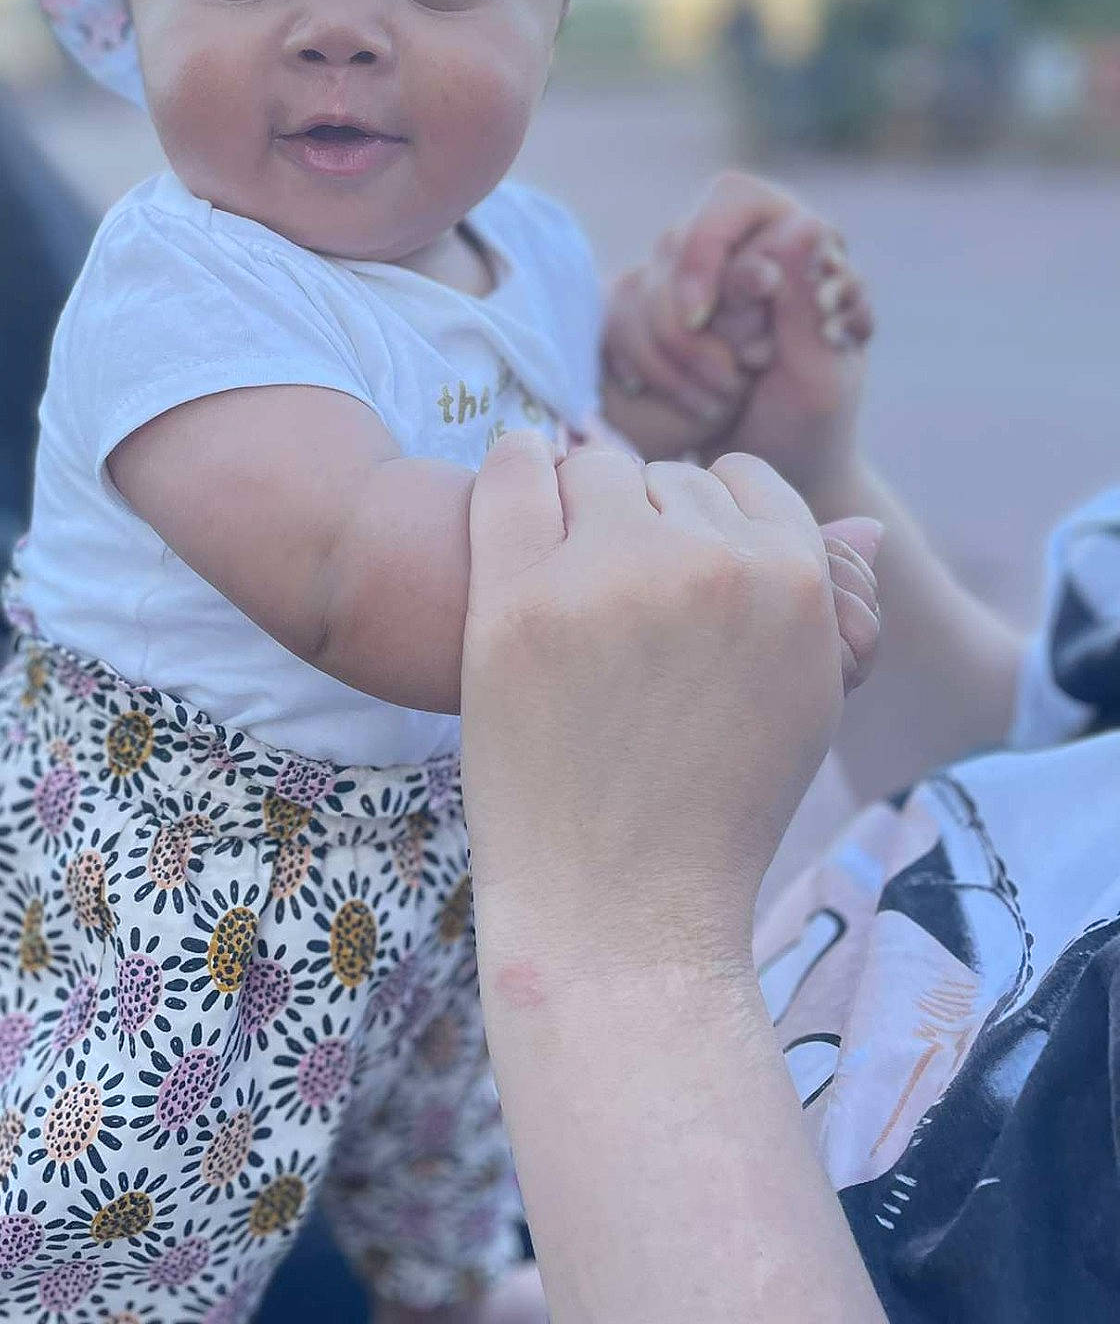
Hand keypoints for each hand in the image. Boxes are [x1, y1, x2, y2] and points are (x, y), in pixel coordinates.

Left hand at [462, 432, 879, 965]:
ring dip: (579, 506)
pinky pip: (512, 468)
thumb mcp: (801, 705)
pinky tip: (515, 488)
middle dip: (644, 522)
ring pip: (592, 468)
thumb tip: (864, 528)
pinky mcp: (516, 599)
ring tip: (568, 581)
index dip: (707, 522)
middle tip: (617, 599)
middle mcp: (706, 564)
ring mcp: (607, 577)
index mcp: (791, 582)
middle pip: (665, 477)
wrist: (620, 909)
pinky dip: (514, 466)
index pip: (745, 481)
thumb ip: (823, 605)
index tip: (677, 570)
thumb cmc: (711, 810)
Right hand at [601, 172, 873, 498]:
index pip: (730, 203)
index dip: (706, 254)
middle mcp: (738, 246)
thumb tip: (804, 223)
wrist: (771, 474)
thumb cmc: (810, 424)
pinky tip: (679, 401)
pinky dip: (643, 370)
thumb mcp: (819, 371)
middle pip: (675, 246)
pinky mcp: (647, 313)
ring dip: (673, 360)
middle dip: (692, 328)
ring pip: (637, 289)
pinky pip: (614, 322)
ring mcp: (686, 278)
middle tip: (740, 378)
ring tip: (724, 402)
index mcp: (796, 240)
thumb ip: (805, 299)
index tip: (702, 317)